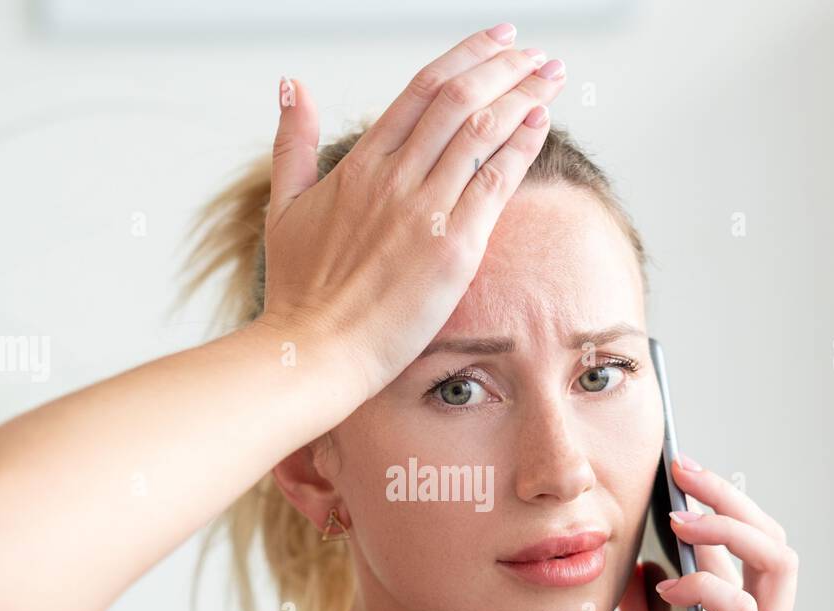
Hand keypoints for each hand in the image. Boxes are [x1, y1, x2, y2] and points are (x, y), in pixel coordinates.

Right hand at [258, 25, 566, 396]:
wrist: (316, 349)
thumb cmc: (299, 292)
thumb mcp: (282, 206)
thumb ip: (291, 143)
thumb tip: (293, 86)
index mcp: (359, 165)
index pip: (422, 89)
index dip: (467, 56)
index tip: (498, 39)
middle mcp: (394, 177)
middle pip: (459, 99)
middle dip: (505, 66)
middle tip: (536, 52)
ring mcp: (424, 210)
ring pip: (482, 131)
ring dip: (523, 96)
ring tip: (551, 77)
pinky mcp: (452, 247)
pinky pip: (495, 182)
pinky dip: (521, 146)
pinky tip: (541, 124)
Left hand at [618, 454, 799, 610]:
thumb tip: (632, 571)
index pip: (750, 548)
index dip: (721, 504)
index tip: (679, 472)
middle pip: (773, 540)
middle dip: (731, 498)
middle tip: (683, 470)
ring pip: (776, 565)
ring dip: (728, 530)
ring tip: (679, 516)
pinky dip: (707, 589)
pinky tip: (667, 586)